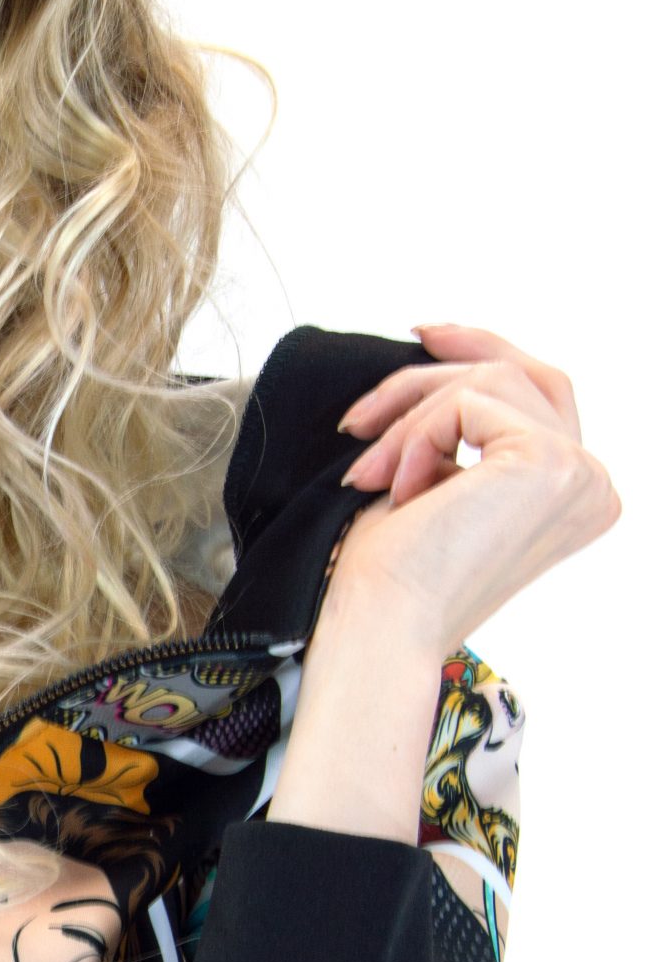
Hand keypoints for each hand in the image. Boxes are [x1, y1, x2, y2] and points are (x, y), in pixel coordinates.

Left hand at [330, 323, 620, 655]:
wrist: (380, 623)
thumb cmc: (393, 575)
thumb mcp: (440, 480)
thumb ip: (466, 433)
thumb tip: (443, 362)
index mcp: (572, 496)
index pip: (542, 395)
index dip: (484, 353)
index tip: (422, 337)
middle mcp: (591, 487)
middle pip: (529, 373)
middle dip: (456, 353)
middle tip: (401, 346)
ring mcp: (579, 474)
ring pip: (488, 381)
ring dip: (411, 415)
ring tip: (370, 472)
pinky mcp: (549, 462)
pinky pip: (470, 401)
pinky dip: (419, 433)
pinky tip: (399, 487)